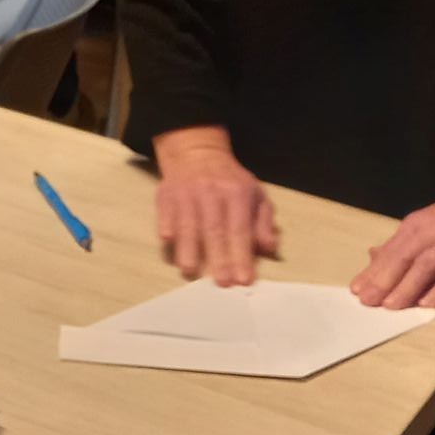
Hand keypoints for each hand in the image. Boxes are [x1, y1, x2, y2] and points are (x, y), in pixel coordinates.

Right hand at [153, 127, 279, 285]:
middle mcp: (211, 192)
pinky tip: (168, 241)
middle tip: (222, 283)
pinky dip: (166, 225)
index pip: (239, 228)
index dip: (241, 255)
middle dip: (218, 257)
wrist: (196, 152)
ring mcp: (186, 192)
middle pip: (214, 229)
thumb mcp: (255, 193)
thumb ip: (264, 222)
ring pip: (187, 222)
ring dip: (188, 247)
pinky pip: (165, 212)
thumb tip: (269, 248)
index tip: (243, 280)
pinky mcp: (166, 193)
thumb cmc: (229, 180)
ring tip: (189, 271)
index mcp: (236, 193)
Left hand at [352, 191, 434, 308]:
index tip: (356, 290)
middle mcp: (433, 231)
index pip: (391, 251)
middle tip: (367, 301)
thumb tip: (373, 256)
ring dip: (407, 287)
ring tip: (391, 306)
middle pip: (404, 258)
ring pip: (426, 267)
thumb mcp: (429, 224)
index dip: (373, 271)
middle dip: (383, 280)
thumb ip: (404, 243)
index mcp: (417, 224)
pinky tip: (428, 304)